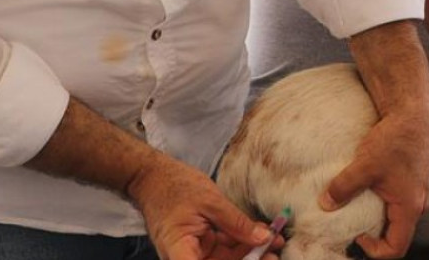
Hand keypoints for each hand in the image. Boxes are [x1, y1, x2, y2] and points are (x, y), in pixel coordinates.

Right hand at [130, 152, 279, 259]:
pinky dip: (242, 243)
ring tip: (275, 240)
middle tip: (274, 252)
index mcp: (180, 251)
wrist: (153, 177)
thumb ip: (237, 223)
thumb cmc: (174, 186)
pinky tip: (262, 235)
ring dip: (251, 253)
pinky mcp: (201, 246)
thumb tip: (263, 239)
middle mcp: (185, 258)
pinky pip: (224, 250)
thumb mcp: (211, 201)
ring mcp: (194, 253)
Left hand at [321, 112, 428, 257]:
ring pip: (396, 218)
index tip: (356, 236)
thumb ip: (343, 187)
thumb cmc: (395, 140)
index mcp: (409, 208)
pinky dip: (381, 204)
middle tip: (351, 225)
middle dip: (373, 235)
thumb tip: (325, 204)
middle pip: (396, 235)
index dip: (373, 250)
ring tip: (356, 207)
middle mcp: (417, 204)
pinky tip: (365, 189)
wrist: (411, 114)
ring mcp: (416, 192)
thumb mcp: (364, 165)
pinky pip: (397, 202)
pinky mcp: (411, 181)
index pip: (396, 249)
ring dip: (376, 218)